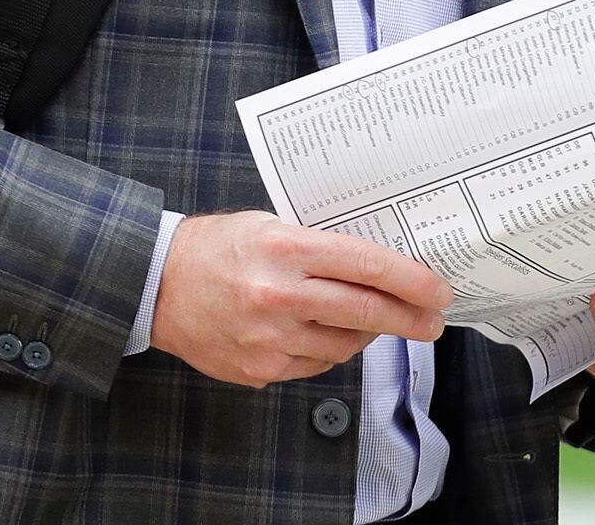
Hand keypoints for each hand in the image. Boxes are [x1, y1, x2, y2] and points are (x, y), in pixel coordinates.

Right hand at [151, 210, 454, 388]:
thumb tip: (378, 265)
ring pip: (344, 344)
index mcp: (285, 248)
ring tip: (373, 321)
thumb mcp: (270, 225)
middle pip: (364, 311)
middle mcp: (279, 295)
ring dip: (367, 334)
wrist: (156, 285)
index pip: (365, 264)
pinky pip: (314, 364)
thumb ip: (319, 246)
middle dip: (409, 318)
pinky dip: (330, 350)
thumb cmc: (217, 247)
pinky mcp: (259, 369)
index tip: (438, 289)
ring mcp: (268, 338)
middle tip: (433, 320)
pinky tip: (327, 334)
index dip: (410, 280)